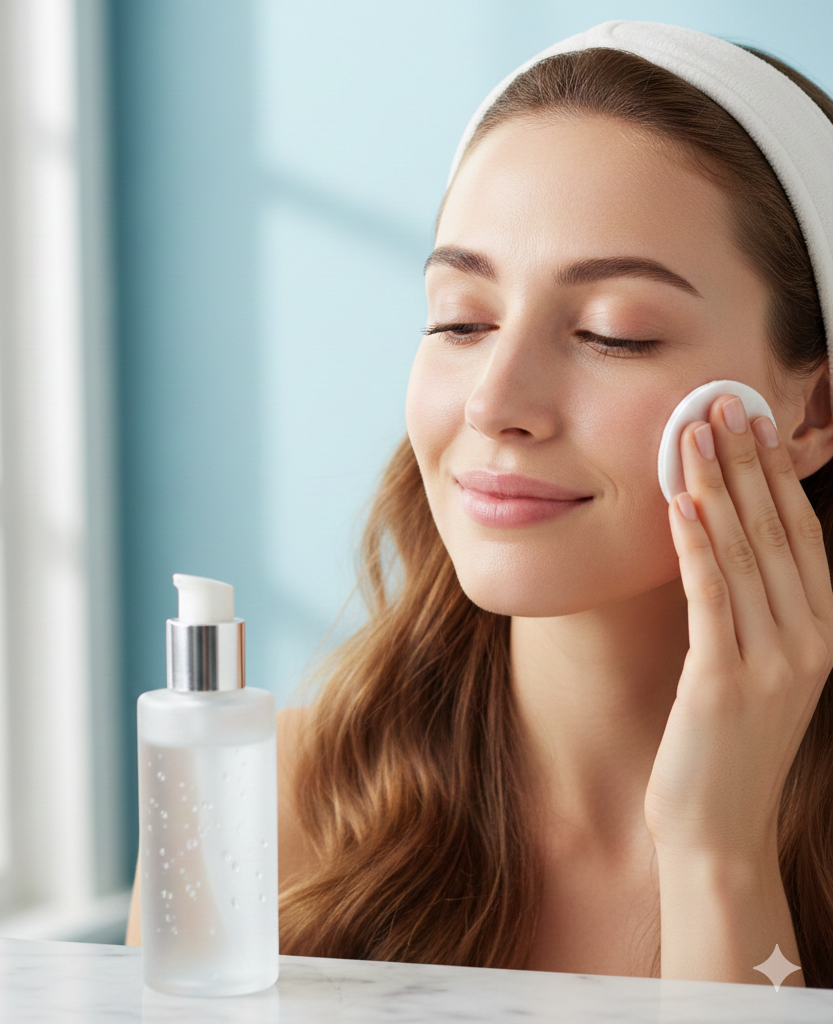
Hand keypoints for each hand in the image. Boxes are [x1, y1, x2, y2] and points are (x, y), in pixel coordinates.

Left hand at [644, 393, 832, 859]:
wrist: (718, 831)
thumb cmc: (726, 746)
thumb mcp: (754, 669)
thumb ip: (751, 610)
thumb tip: (722, 540)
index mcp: (820, 634)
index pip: (801, 535)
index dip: (777, 474)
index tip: (752, 422)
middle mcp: (809, 642)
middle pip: (777, 532)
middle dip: (747, 463)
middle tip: (722, 404)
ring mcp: (773, 663)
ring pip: (745, 554)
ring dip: (718, 488)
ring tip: (694, 435)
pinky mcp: (725, 683)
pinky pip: (711, 598)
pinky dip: (696, 546)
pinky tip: (679, 504)